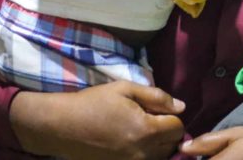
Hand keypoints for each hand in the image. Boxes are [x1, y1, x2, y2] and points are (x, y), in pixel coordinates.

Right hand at [10, 80, 184, 159]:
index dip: (172, 116)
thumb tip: (181, 107)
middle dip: (167, 132)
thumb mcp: (126, 89)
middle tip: (151, 120)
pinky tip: (132, 143)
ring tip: (141, 132)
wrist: (62, 126)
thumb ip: (157, 97)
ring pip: (160, 157)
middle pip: (172, 145)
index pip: (178, 127)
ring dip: (158, 145)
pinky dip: (144, 155)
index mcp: (146, 129)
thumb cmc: (94, 103)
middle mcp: (142, 153)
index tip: (159, 110)